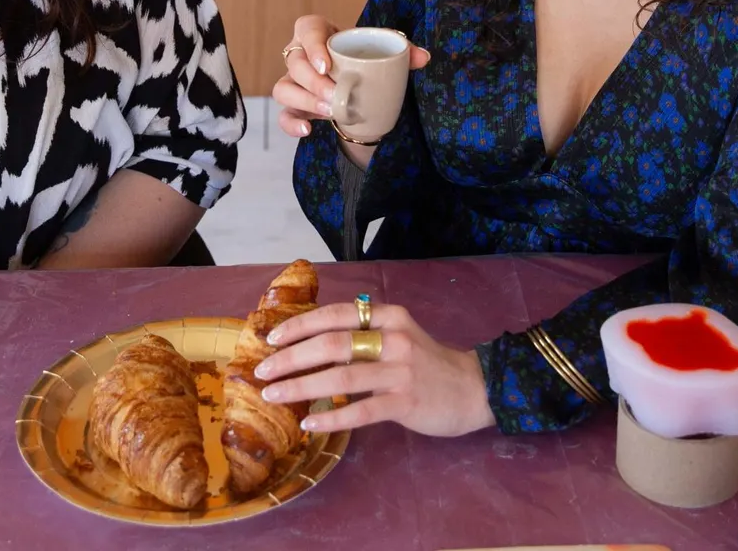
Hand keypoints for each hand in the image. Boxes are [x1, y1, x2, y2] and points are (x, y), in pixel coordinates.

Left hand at [251, 299, 494, 437]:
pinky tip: (309, 422)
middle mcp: (393, 338)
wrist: (475, 389)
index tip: (271, 339)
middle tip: (263, 372)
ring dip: (301, 385)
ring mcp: (400, 371)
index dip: (299, 326)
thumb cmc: (428, 363)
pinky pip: (360, 410)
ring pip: (341, 376)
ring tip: (274, 396)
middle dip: (291, 358)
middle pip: (331, 343)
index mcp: (388, 316)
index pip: (335, 314)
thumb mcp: (398, 335)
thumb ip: (363, 335)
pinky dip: (331, 415)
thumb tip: (311, 343)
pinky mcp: (406, 402)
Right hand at [272, 15, 430, 140]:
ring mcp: (293, 81)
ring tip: (330, 111)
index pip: (306, 29)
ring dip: (305, 101)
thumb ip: (403, 52)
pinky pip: (283, 114)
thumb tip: (424, 57)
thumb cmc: (363, 58)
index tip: (327, 64)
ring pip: (284, 89)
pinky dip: (291, 124)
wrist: (356, 81)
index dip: (312, 45)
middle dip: (313, 81)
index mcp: (318, 32)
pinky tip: (308, 129)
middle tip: (335, 94)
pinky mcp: (293, 105)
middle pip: (295, 63)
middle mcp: (300, 55)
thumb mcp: (381, 52)